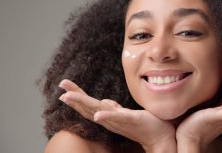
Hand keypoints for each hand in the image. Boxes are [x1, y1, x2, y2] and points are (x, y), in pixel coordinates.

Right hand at [58, 80, 176, 152]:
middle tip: (61, 85)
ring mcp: (120, 121)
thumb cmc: (144, 124)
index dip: (77, 96)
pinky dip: (107, 116)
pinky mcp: (132, 120)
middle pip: (88, 107)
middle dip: (74, 97)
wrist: (160, 136)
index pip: (89, 105)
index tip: (64, 86)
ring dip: (82, 104)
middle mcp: (111, 120)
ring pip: (97, 111)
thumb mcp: (126, 114)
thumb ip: (114, 109)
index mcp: (109, 116)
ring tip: (68, 96)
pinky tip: (98, 114)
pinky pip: (118, 118)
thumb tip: (105, 102)